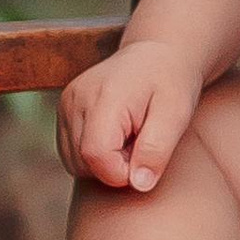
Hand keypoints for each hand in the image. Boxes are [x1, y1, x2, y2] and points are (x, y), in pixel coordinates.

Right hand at [57, 36, 203, 193]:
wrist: (156, 54)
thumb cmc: (171, 83)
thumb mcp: (176, 114)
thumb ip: (157, 149)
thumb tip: (138, 184)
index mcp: (104, 96)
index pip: (97, 156)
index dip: (123, 171)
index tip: (146, 158)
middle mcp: (76, 98)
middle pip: (83, 162)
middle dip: (115, 166)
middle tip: (142, 142)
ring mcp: (65, 104)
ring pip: (75, 163)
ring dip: (104, 163)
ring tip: (130, 137)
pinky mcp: (63, 111)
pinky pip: (71, 154)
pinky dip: (94, 156)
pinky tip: (116, 137)